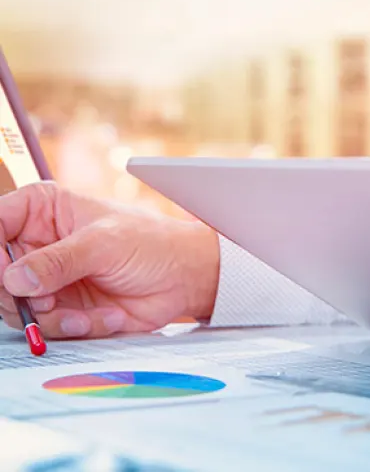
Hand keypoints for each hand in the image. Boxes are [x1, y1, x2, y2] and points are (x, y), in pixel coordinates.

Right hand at [0, 182, 219, 338]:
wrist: (183, 278)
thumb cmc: (151, 244)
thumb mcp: (103, 244)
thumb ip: (57, 261)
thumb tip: (15, 278)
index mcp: (42, 210)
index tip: (6, 274)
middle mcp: (38, 244)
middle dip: (18, 295)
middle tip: (45, 301)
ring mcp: (48, 278)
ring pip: (16, 306)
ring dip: (51, 317)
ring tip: (82, 315)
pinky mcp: (62, 307)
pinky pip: (48, 326)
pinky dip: (75, 327)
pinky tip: (105, 316)